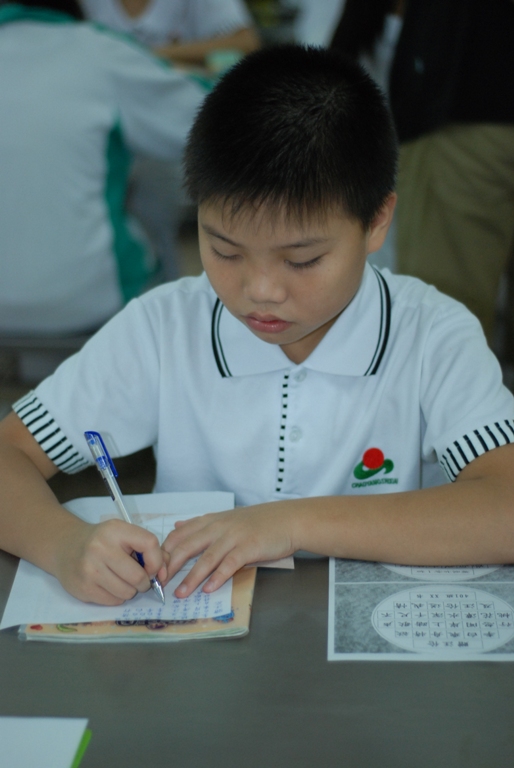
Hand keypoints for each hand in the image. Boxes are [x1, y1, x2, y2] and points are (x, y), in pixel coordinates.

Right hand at [53, 518, 168, 605]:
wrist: (66, 546)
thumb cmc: (103, 541)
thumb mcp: (124, 534)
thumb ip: (150, 549)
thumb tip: (164, 573)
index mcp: (115, 530)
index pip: (149, 544)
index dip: (157, 560)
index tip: (152, 567)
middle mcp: (100, 548)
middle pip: (138, 576)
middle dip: (144, 581)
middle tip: (137, 578)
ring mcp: (89, 569)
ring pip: (127, 592)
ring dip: (130, 590)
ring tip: (121, 580)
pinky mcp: (83, 588)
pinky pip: (113, 601)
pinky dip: (117, 596)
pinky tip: (109, 585)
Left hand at [162, 502, 298, 596]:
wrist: (287, 519)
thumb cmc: (257, 522)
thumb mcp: (225, 517)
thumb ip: (200, 523)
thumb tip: (176, 525)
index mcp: (210, 520)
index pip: (179, 534)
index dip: (164, 551)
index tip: (155, 568)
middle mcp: (218, 527)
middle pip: (187, 546)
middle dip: (171, 566)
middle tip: (159, 583)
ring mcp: (233, 537)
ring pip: (206, 558)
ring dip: (192, 577)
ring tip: (180, 593)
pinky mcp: (248, 547)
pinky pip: (229, 564)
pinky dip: (218, 577)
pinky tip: (209, 589)